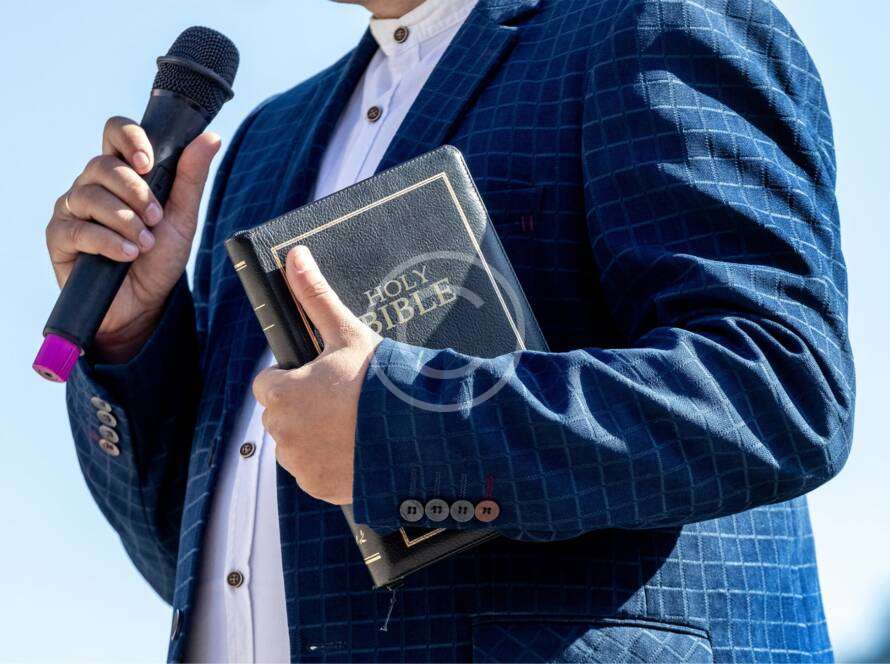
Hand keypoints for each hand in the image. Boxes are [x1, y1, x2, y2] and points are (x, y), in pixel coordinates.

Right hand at [45, 116, 220, 362]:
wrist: (144, 302)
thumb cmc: (160, 256)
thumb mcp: (182, 217)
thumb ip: (192, 177)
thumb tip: (211, 138)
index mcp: (121, 172)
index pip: (115, 132)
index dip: (130, 138)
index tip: (149, 163)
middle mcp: (92, 184)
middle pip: (103, 164)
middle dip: (136, 192)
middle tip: (157, 218)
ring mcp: (72, 208)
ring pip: (90, 196)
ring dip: (126, 220)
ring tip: (146, 243)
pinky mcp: (60, 237)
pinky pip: (79, 229)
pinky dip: (109, 242)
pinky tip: (128, 254)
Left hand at [253, 246, 382, 504]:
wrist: (419, 434)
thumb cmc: (380, 381)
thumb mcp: (347, 334)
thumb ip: (315, 297)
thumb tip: (294, 255)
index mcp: (282, 394)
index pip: (268, 383)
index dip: (294, 377)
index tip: (323, 377)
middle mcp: (283, 434)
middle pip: (282, 415)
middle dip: (303, 407)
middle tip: (343, 401)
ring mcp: (301, 466)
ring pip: (296, 445)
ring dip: (314, 437)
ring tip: (353, 426)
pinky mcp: (319, 488)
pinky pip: (313, 472)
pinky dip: (329, 464)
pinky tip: (356, 450)